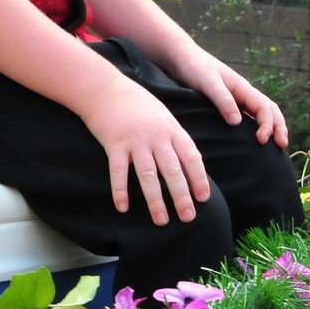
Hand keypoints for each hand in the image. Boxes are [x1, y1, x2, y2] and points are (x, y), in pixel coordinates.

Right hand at [78, 77, 210, 225]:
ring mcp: (135, 142)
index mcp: (172, 129)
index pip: (191, 157)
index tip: (203, 198)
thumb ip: (177, 138)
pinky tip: (122, 207)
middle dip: (181, 196)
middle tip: (187, 217)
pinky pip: (119, 172)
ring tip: (161, 220)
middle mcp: (156, 137)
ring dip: (155, 200)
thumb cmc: (137, 103)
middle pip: (172, 171)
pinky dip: (120, 191)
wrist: (106, 88)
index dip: (199, 179)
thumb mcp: (164, 116)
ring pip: (148, 176)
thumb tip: (193, 162)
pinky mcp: (114, 145)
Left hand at [172, 50, 290, 148]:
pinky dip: (256, 126)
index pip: (264, 107)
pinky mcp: (228, 103)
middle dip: (279, 127)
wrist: (182, 58)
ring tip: (276, 145)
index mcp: (242, 88)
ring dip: (271, 127)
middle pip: (270, 110)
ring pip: (261, 113)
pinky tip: (253, 139)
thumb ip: (222, 100)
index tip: (261, 140)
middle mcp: (243, 93)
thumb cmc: (195, 67)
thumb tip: (237, 122)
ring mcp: (237, 98)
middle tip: (282, 145)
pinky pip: (248, 116)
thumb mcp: (208, 83)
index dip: (267, 124)